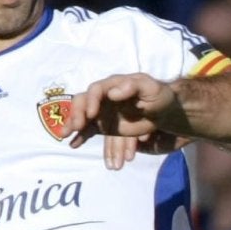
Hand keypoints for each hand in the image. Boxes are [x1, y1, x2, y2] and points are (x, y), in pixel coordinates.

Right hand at [68, 74, 187, 169]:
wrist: (165, 111)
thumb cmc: (159, 95)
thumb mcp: (151, 87)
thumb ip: (133, 86)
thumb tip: (112, 92)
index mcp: (113, 85)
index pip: (96, 90)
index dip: (91, 101)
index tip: (92, 114)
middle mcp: (103, 98)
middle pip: (83, 102)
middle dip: (77, 114)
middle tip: (76, 127)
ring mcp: (102, 112)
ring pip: (84, 118)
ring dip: (73, 127)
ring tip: (65, 136)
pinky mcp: (104, 126)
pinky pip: (89, 131)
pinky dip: (80, 137)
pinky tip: (73, 144)